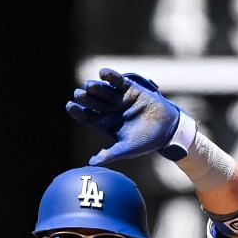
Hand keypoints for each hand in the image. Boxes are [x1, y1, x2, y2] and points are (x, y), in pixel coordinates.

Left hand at [66, 68, 194, 165]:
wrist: (167, 130)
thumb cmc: (146, 142)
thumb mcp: (126, 149)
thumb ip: (109, 154)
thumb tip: (90, 163)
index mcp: (106, 124)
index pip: (88, 117)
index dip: (79, 112)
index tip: (70, 106)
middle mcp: (111, 110)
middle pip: (94, 102)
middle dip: (86, 98)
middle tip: (78, 94)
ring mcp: (120, 99)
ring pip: (104, 91)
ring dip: (96, 87)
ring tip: (89, 85)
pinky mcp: (131, 89)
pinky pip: (118, 81)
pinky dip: (111, 76)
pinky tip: (103, 73)